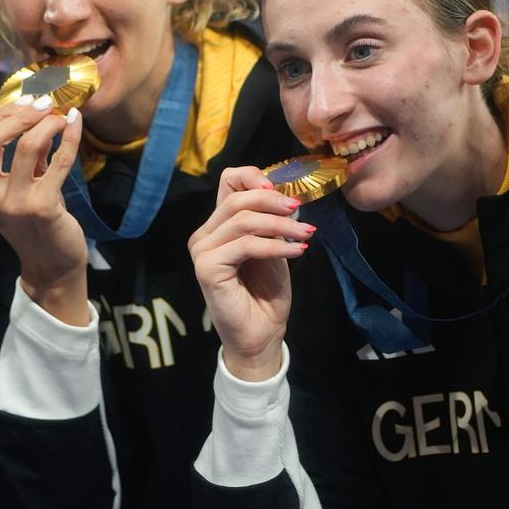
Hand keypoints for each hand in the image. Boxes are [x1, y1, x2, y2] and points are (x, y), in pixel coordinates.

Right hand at [0, 97, 88, 323]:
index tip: (26, 102)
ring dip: (48, 122)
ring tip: (62, 116)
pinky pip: (59, 161)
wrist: (53, 265)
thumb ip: (20, 155)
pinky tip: (76, 125)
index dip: (1, 111)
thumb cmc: (38, 222)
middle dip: (19, 112)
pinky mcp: (42, 208)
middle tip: (44, 104)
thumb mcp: (19, 187)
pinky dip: (70, 137)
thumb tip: (35, 109)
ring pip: (26, 145)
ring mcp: (13, 204)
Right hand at [188, 166, 314, 380]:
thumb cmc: (266, 292)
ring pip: (243, 221)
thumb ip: (269, 221)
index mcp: (217, 225)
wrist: (262, 332)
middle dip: (273, 202)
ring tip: (305, 234)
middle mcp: (204, 235)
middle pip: (237, 200)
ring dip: (280, 226)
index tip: (281, 189)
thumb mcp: (272, 246)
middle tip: (299, 212)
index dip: (252, 177)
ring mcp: (202, 251)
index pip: (227, 182)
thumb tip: (284, 194)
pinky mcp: (207, 268)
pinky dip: (276, 245)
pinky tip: (298, 251)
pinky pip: (246, 245)